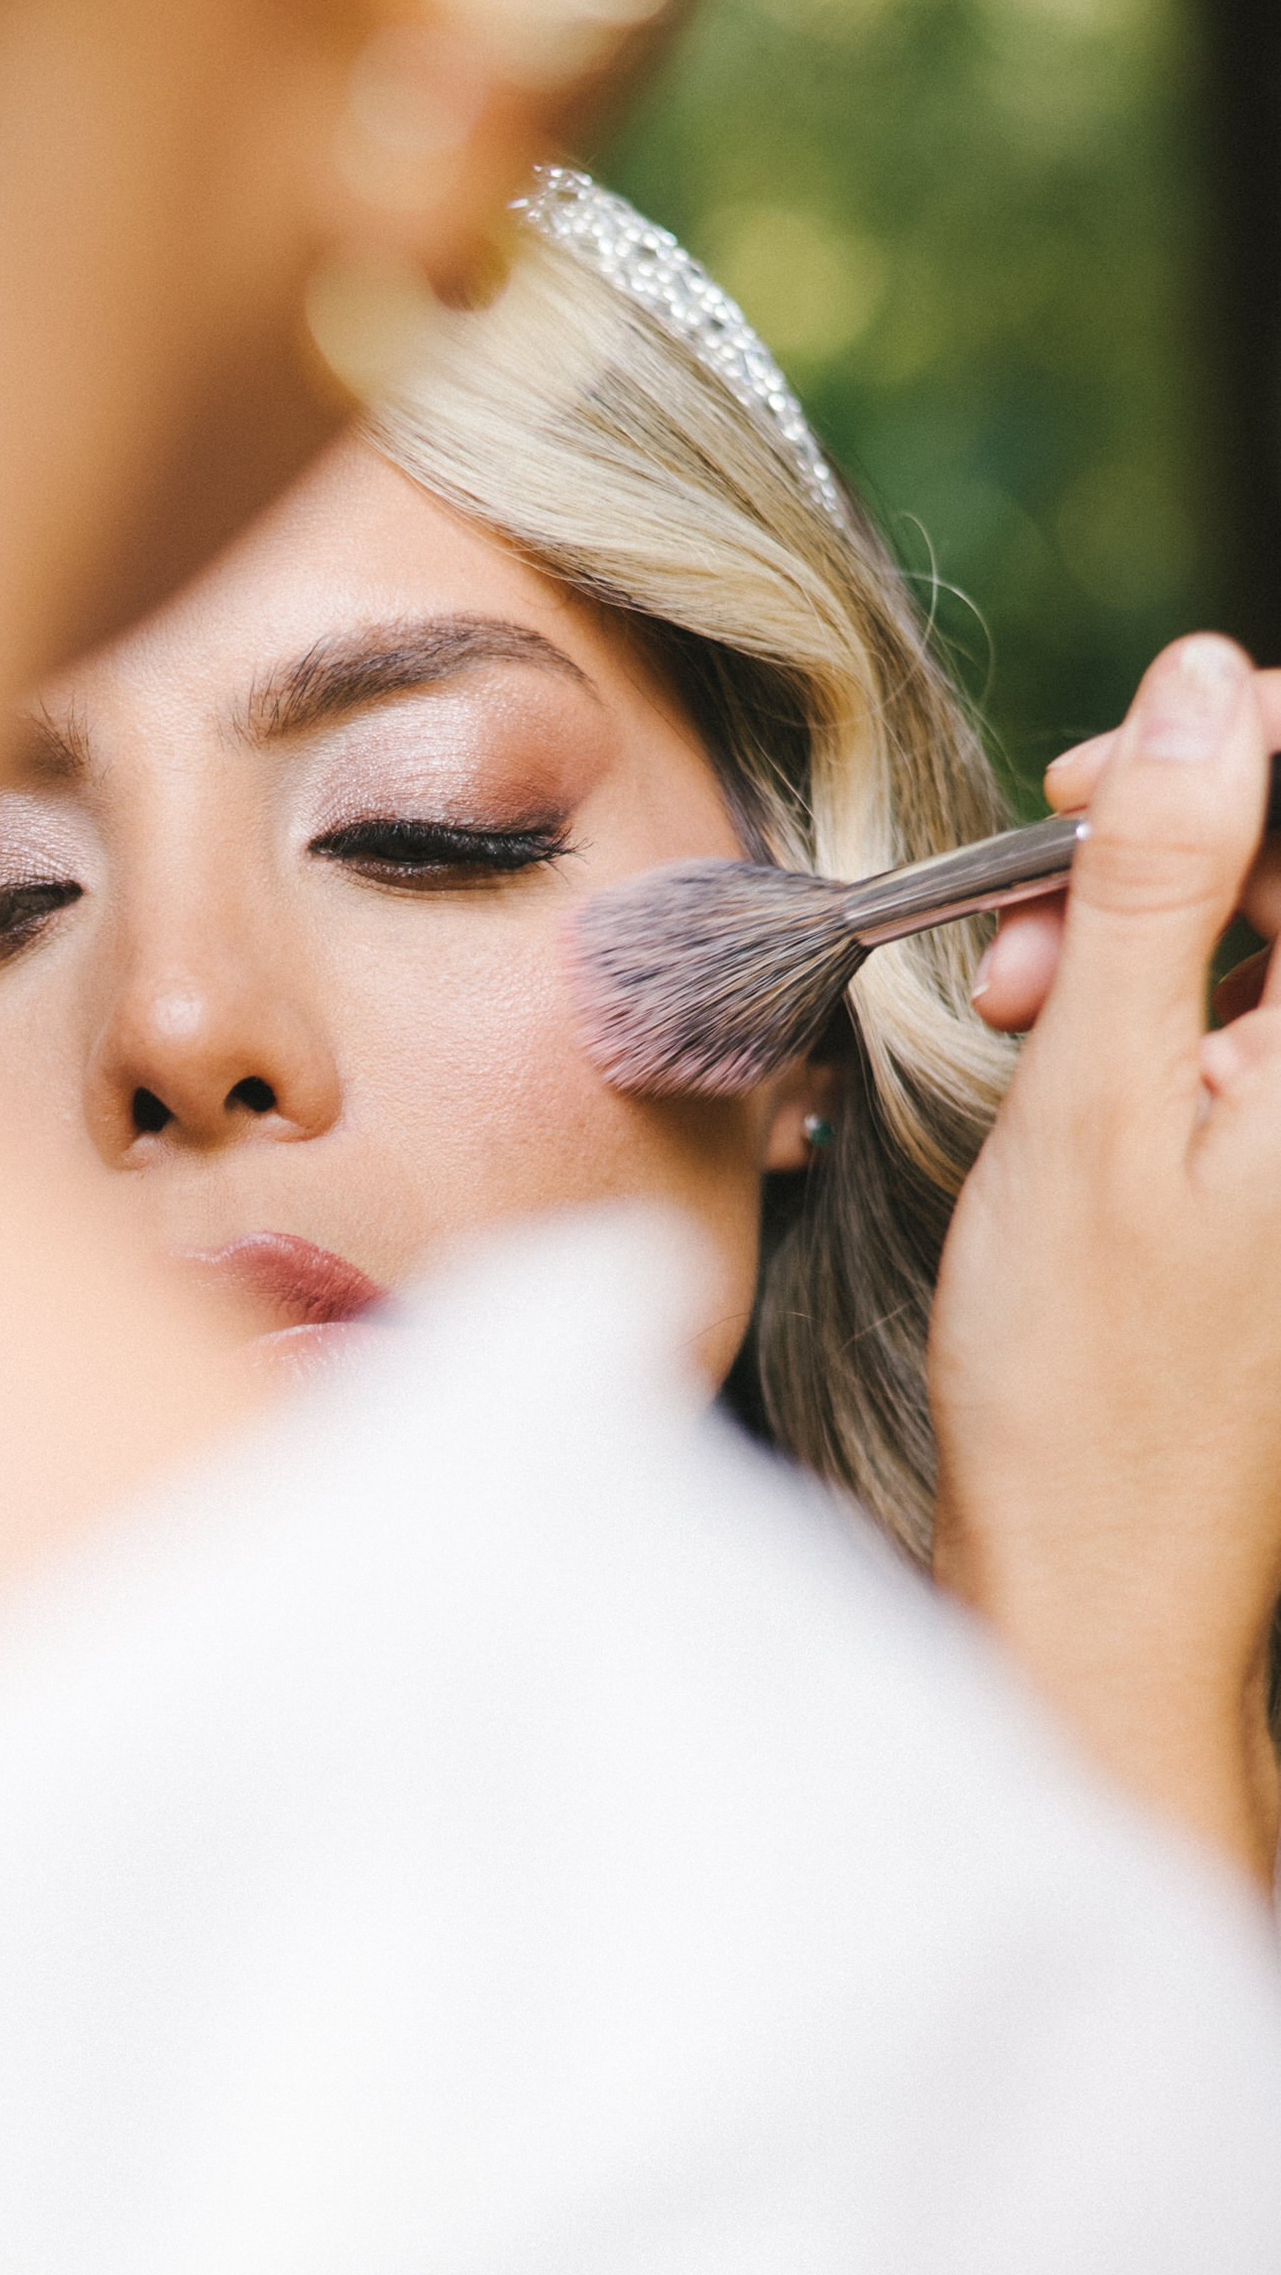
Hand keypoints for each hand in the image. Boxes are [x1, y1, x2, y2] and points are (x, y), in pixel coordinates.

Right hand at [929, 633, 1280, 1882]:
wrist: (1095, 1588)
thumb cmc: (1085, 1387)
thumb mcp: (1097, 1100)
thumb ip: (1160, 882)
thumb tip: (1206, 687)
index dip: (1224, 755)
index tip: (1086, 801)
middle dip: (1159, 849)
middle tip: (1027, 937)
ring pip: (1264, 928)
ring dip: (1134, 926)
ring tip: (1019, 1011)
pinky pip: (1240, 1014)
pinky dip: (1140, 1004)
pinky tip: (1055, 1055)